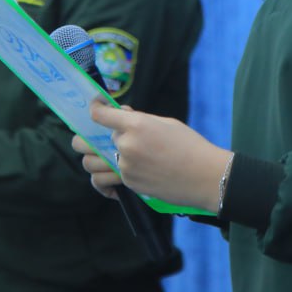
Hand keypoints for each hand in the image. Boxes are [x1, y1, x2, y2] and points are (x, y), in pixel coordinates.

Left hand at [74, 101, 232, 212]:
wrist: (205, 176)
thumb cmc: (190, 146)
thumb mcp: (165, 123)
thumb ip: (138, 119)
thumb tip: (121, 115)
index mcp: (136, 124)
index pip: (100, 115)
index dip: (94, 108)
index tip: (94, 107)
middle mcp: (126, 145)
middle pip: (85, 142)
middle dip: (86, 139)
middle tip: (93, 139)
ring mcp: (125, 167)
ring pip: (92, 164)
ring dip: (94, 160)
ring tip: (102, 159)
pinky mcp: (129, 184)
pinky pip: (107, 181)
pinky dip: (107, 180)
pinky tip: (112, 179)